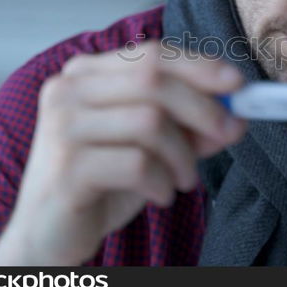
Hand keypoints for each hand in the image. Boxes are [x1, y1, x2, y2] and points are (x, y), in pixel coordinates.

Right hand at [0, 40, 246, 264]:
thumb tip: (237, 116)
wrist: (49, 233)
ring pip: (150, 123)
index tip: (238, 83)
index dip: (200, 66)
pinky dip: (162, 182)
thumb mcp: (153, 147)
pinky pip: (137, 164)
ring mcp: (62, 127)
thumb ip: (190, 126)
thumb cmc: (101, 182)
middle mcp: (68, 90)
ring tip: (183, 179)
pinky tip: (159, 194)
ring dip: (182, 156)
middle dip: (203, 108)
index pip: (151, 54)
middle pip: (154, 81)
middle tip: (228, 134)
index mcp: (86, 74)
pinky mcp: (66, 167)